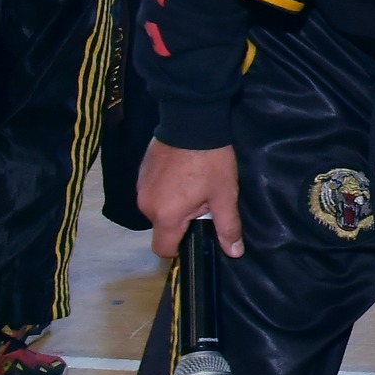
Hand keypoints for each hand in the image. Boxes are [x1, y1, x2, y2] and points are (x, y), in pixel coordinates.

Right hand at [138, 140, 243, 259]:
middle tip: (202, 202)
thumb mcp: (224, 195)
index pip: (164, 249)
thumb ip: (227, 226)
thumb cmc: (211, 162)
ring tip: (193, 186)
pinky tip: (182, 175)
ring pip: (157, 209)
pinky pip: (152, 192)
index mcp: (165, 216)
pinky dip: (166, 191)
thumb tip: (234, 253)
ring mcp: (140, 188)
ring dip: (173, 205)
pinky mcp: (140, 173)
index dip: (181, 248)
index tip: (197, 234)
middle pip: (162, 227)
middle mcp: (146, 205)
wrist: (191, 121)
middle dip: (181, 221)